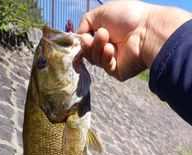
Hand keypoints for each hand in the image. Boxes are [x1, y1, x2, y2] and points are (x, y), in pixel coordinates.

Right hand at [77, 0, 191, 80]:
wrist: (146, 31)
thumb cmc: (127, 17)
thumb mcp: (101, 13)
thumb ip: (86, 22)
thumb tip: (78, 35)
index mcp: (106, 33)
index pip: (87, 42)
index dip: (82, 41)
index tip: (82, 36)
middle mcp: (109, 47)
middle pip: (88, 52)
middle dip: (88, 44)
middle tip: (96, 36)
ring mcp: (113, 60)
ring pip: (95, 60)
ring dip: (97, 48)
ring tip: (105, 37)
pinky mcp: (117, 71)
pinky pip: (105, 67)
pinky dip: (105, 57)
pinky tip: (111, 49)